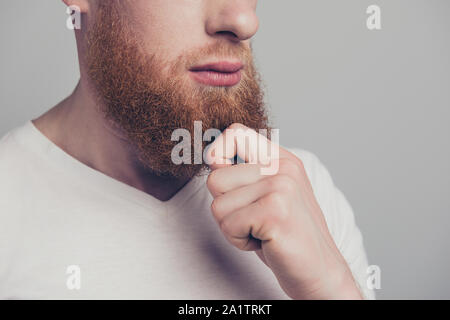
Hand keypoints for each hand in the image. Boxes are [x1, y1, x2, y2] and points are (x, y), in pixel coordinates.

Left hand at [205, 123, 362, 299]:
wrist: (320, 271)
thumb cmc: (286, 235)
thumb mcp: (269, 196)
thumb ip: (245, 174)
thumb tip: (211, 158)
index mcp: (283, 160)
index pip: (235, 132)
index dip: (218, 154)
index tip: (228, 184)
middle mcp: (283, 167)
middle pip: (216, 178)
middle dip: (225, 207)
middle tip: (253, 220)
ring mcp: (281, 187)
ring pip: (217, 205)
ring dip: (232, 227)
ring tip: (261, 231)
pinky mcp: (274, 211)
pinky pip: (228, 224)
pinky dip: (239, 240)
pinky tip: (265, 241)